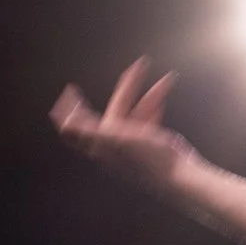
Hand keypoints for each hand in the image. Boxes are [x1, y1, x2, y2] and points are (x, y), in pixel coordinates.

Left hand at [50, 59, 196, 189]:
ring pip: (135, 114)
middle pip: (113, 112)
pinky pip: (148, 122)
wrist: (179, 177)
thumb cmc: (149, 158)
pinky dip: (155, 108)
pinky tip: (163, 100)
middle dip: (127, 88)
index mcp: (102, 142)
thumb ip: (90, 130)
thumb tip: (65, 123)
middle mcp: (113, 144)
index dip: (70, 109)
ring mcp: (132, 145)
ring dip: (149, 95)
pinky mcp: (149, 146)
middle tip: (137, 68)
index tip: (71, 89)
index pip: (78, 126)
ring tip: (168, 78)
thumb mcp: (117, 139)